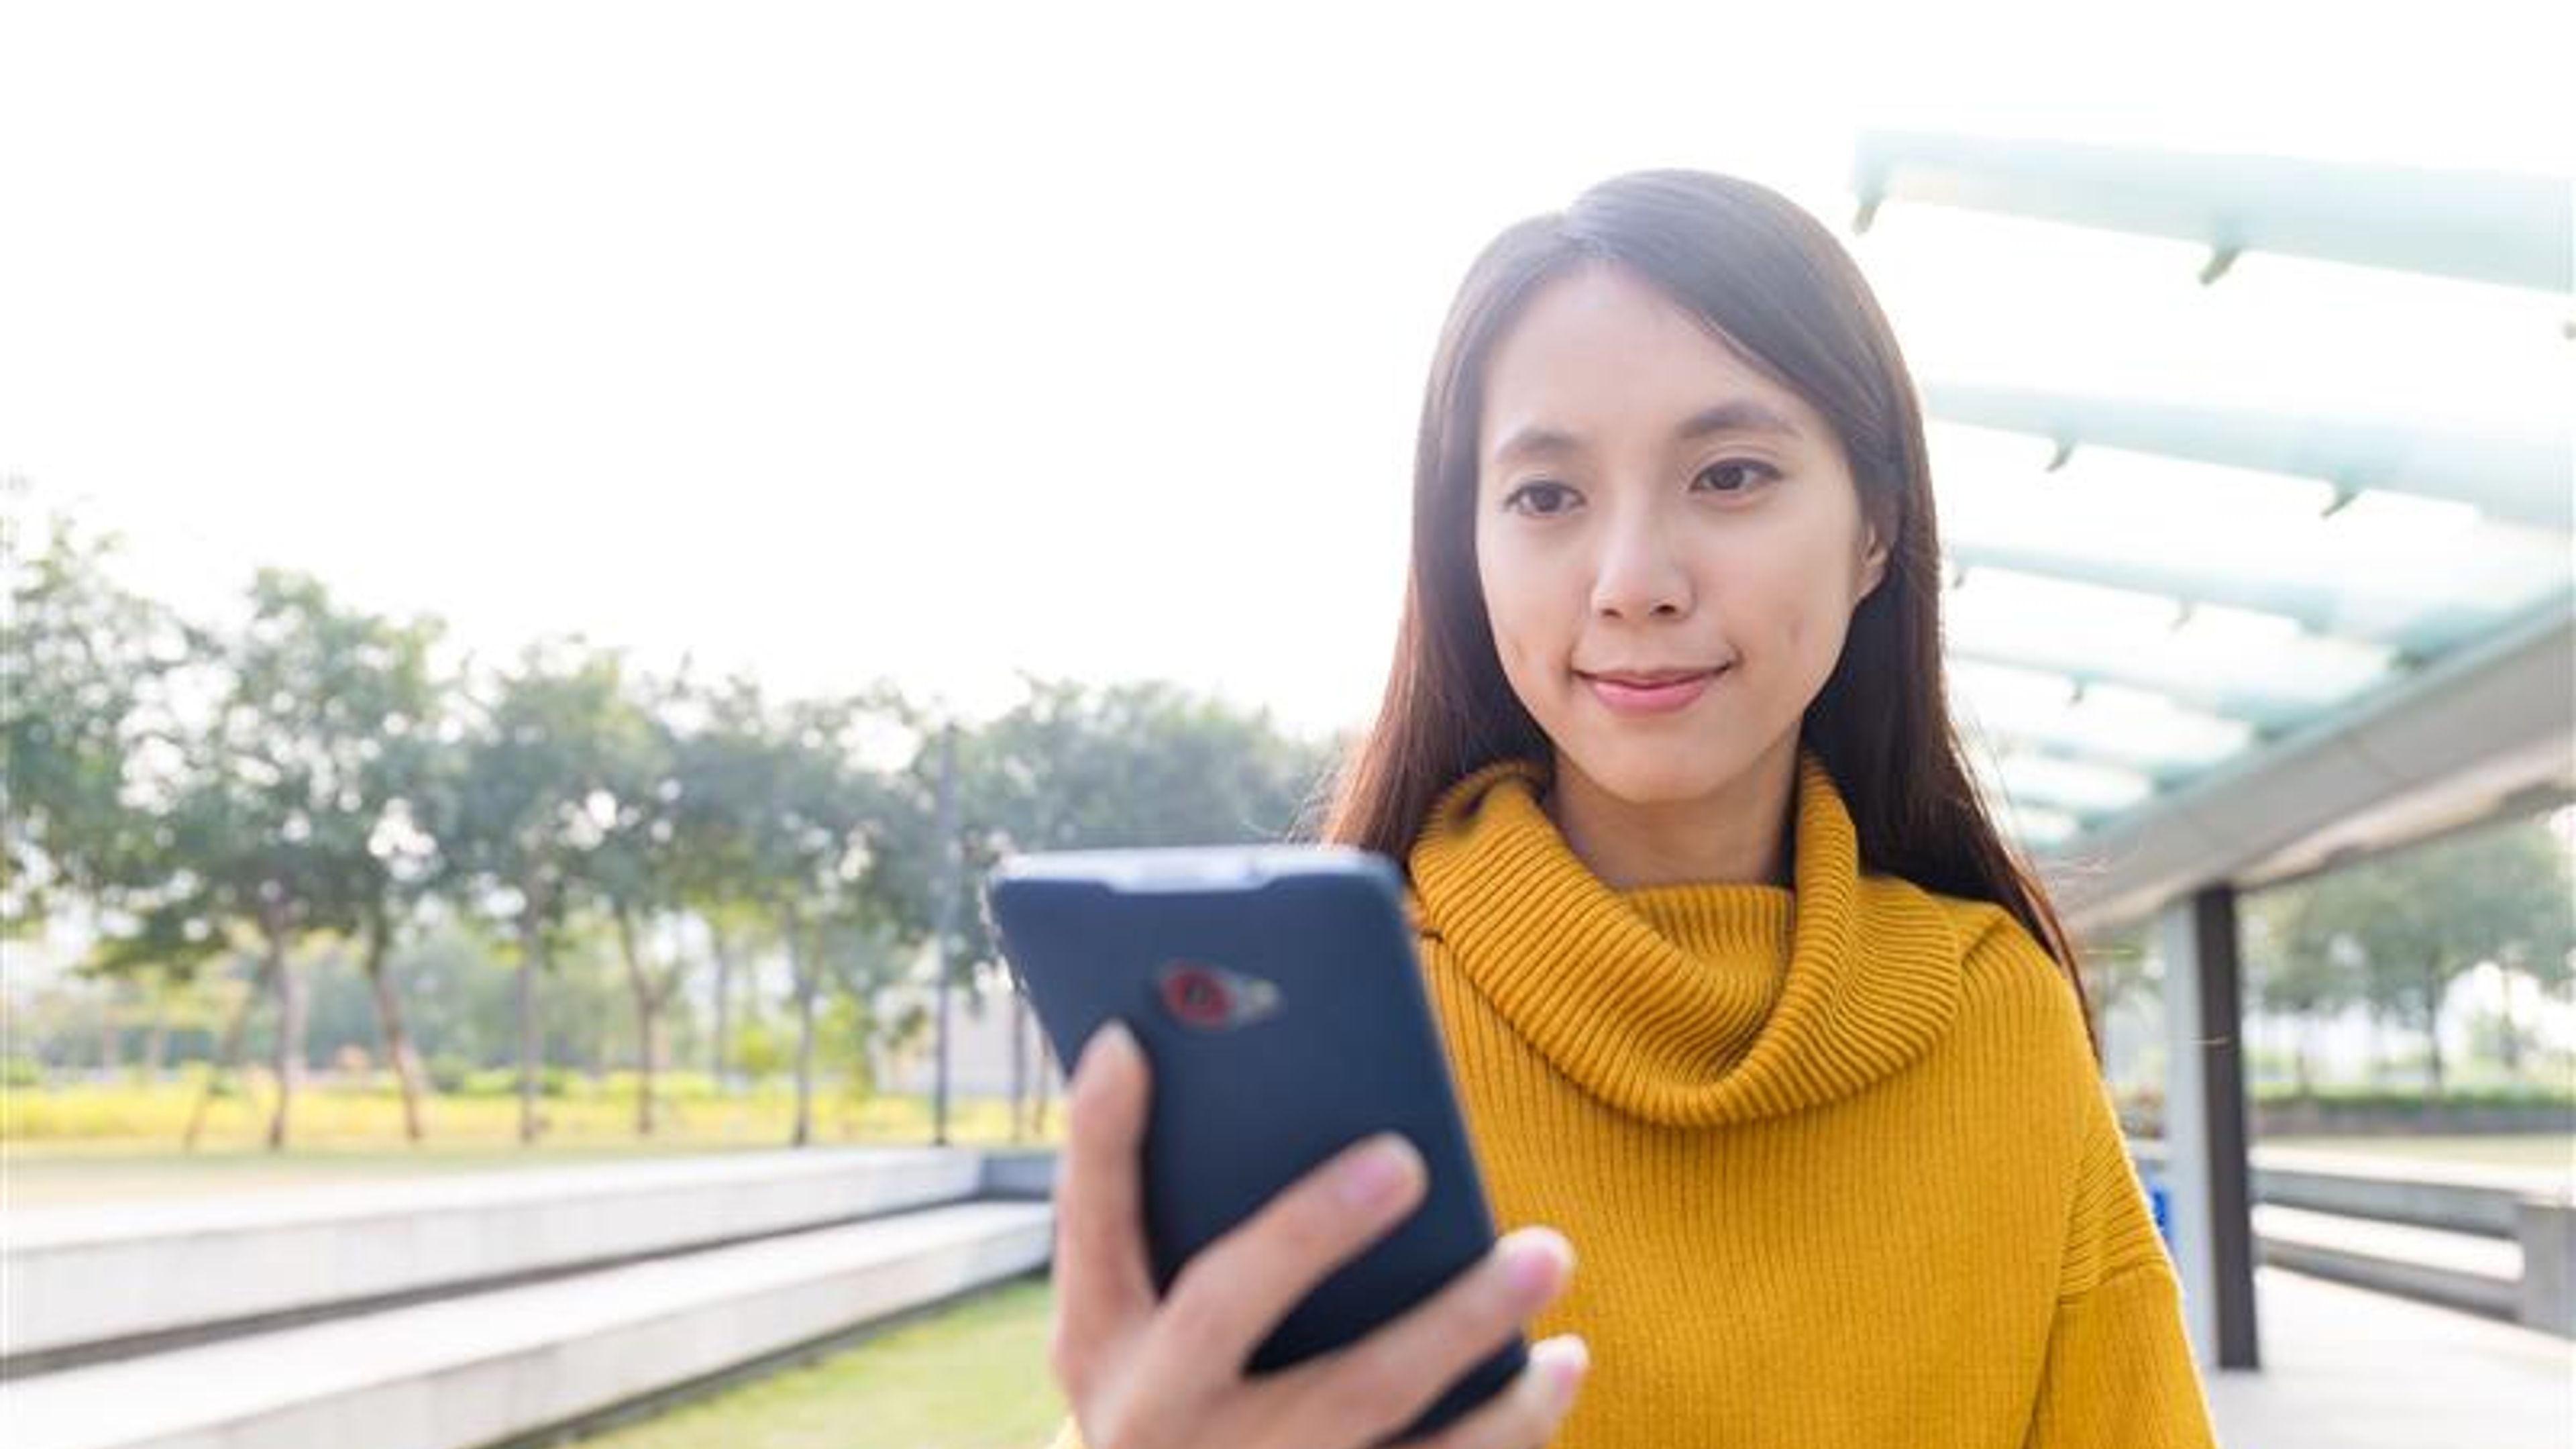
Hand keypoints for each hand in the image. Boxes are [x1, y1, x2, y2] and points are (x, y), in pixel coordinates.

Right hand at [1047, 1021, 1586, 1448]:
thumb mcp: (1139, 1324)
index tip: (1128, 1039)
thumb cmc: (1178, 1386)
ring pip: (1362, 1399)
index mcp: (1099, 1342)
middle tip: (1402, 1157)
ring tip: (1545, 1250)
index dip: (1098, 1133)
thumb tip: (1223, 1071)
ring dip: (1462, 1322)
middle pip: (1225, 1308)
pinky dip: (1509, 1419)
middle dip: (1309, 1228)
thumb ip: (1172, 1219)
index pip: (1090, 1222)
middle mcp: (1153, 1413)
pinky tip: (1560, 1360)